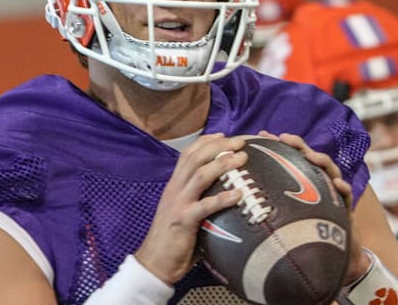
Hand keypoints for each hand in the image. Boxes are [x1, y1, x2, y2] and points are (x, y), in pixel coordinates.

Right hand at [135, 133, 245, 284]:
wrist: (154, 263)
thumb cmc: (173, 238)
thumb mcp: (182, 210)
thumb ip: (197, 198)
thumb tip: (221, 191)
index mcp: (174, 185)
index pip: (187, 154)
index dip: (206, 141)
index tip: (223, 135)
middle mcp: (175, 189)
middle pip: (196, 157)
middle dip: (219, 146)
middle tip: (240, 142)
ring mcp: (178, 203)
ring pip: (200, 175)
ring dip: (223, 163)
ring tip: (242, 158)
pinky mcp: (184, 221)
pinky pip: (205, 206)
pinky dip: (223, 197)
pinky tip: (239, 194)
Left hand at [257, 131, 371, 283]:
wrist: (328, 253)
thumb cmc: (302, 230)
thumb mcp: (283, 212)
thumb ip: (267, 201)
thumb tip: (237, 195)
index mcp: (301, 178)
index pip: (289, 156)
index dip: (276, 144)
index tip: (261, 135)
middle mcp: (317, 180)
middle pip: (308, 156)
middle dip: (298, 144)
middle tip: (284, 137)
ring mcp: (332, 191)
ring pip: (329, 169)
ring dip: (321, 160)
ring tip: (311, 156)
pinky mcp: (345, 206)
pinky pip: (346, 195)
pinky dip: (344, 188)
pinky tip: (339, 184)